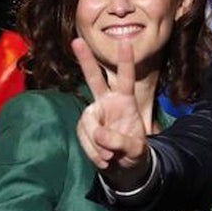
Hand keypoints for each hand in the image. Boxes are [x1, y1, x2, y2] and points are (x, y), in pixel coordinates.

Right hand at [72, 37, 151, 187]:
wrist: (124, 169)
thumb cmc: (134, 152)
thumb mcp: (135, 149)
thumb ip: (120, 141)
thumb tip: (98, 135)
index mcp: (125, 101)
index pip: (125, 78)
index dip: (125, 61)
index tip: (126, 42)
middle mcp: (107, 102)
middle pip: (94, 79)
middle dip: (85, 60)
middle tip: (76, 41)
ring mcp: (94, 115)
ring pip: (88, 124)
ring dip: (98, 145)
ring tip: (111, 157)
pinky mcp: (85, 128)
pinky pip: (84, 139)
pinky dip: (93, 152)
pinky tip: (104, 159)